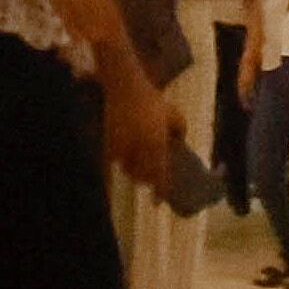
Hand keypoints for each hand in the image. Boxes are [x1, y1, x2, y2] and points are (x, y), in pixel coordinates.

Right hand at [99, 63, 175, 190]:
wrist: (125, 84)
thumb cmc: (151, 98)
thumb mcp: (173, 112)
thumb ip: (180, 128)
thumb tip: (181, 141)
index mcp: (157, 143)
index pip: (159, 174)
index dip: (159, 190)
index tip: (157, 203)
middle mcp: (139, 148)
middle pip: (141, 175)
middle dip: (146, 178)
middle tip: (149, 178)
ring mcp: (122, 146)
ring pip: (126, 168)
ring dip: (132, 170)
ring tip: (136, 166)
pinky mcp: (108, 141)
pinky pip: (109, 163)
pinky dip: (111, 171)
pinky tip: (110, 180)